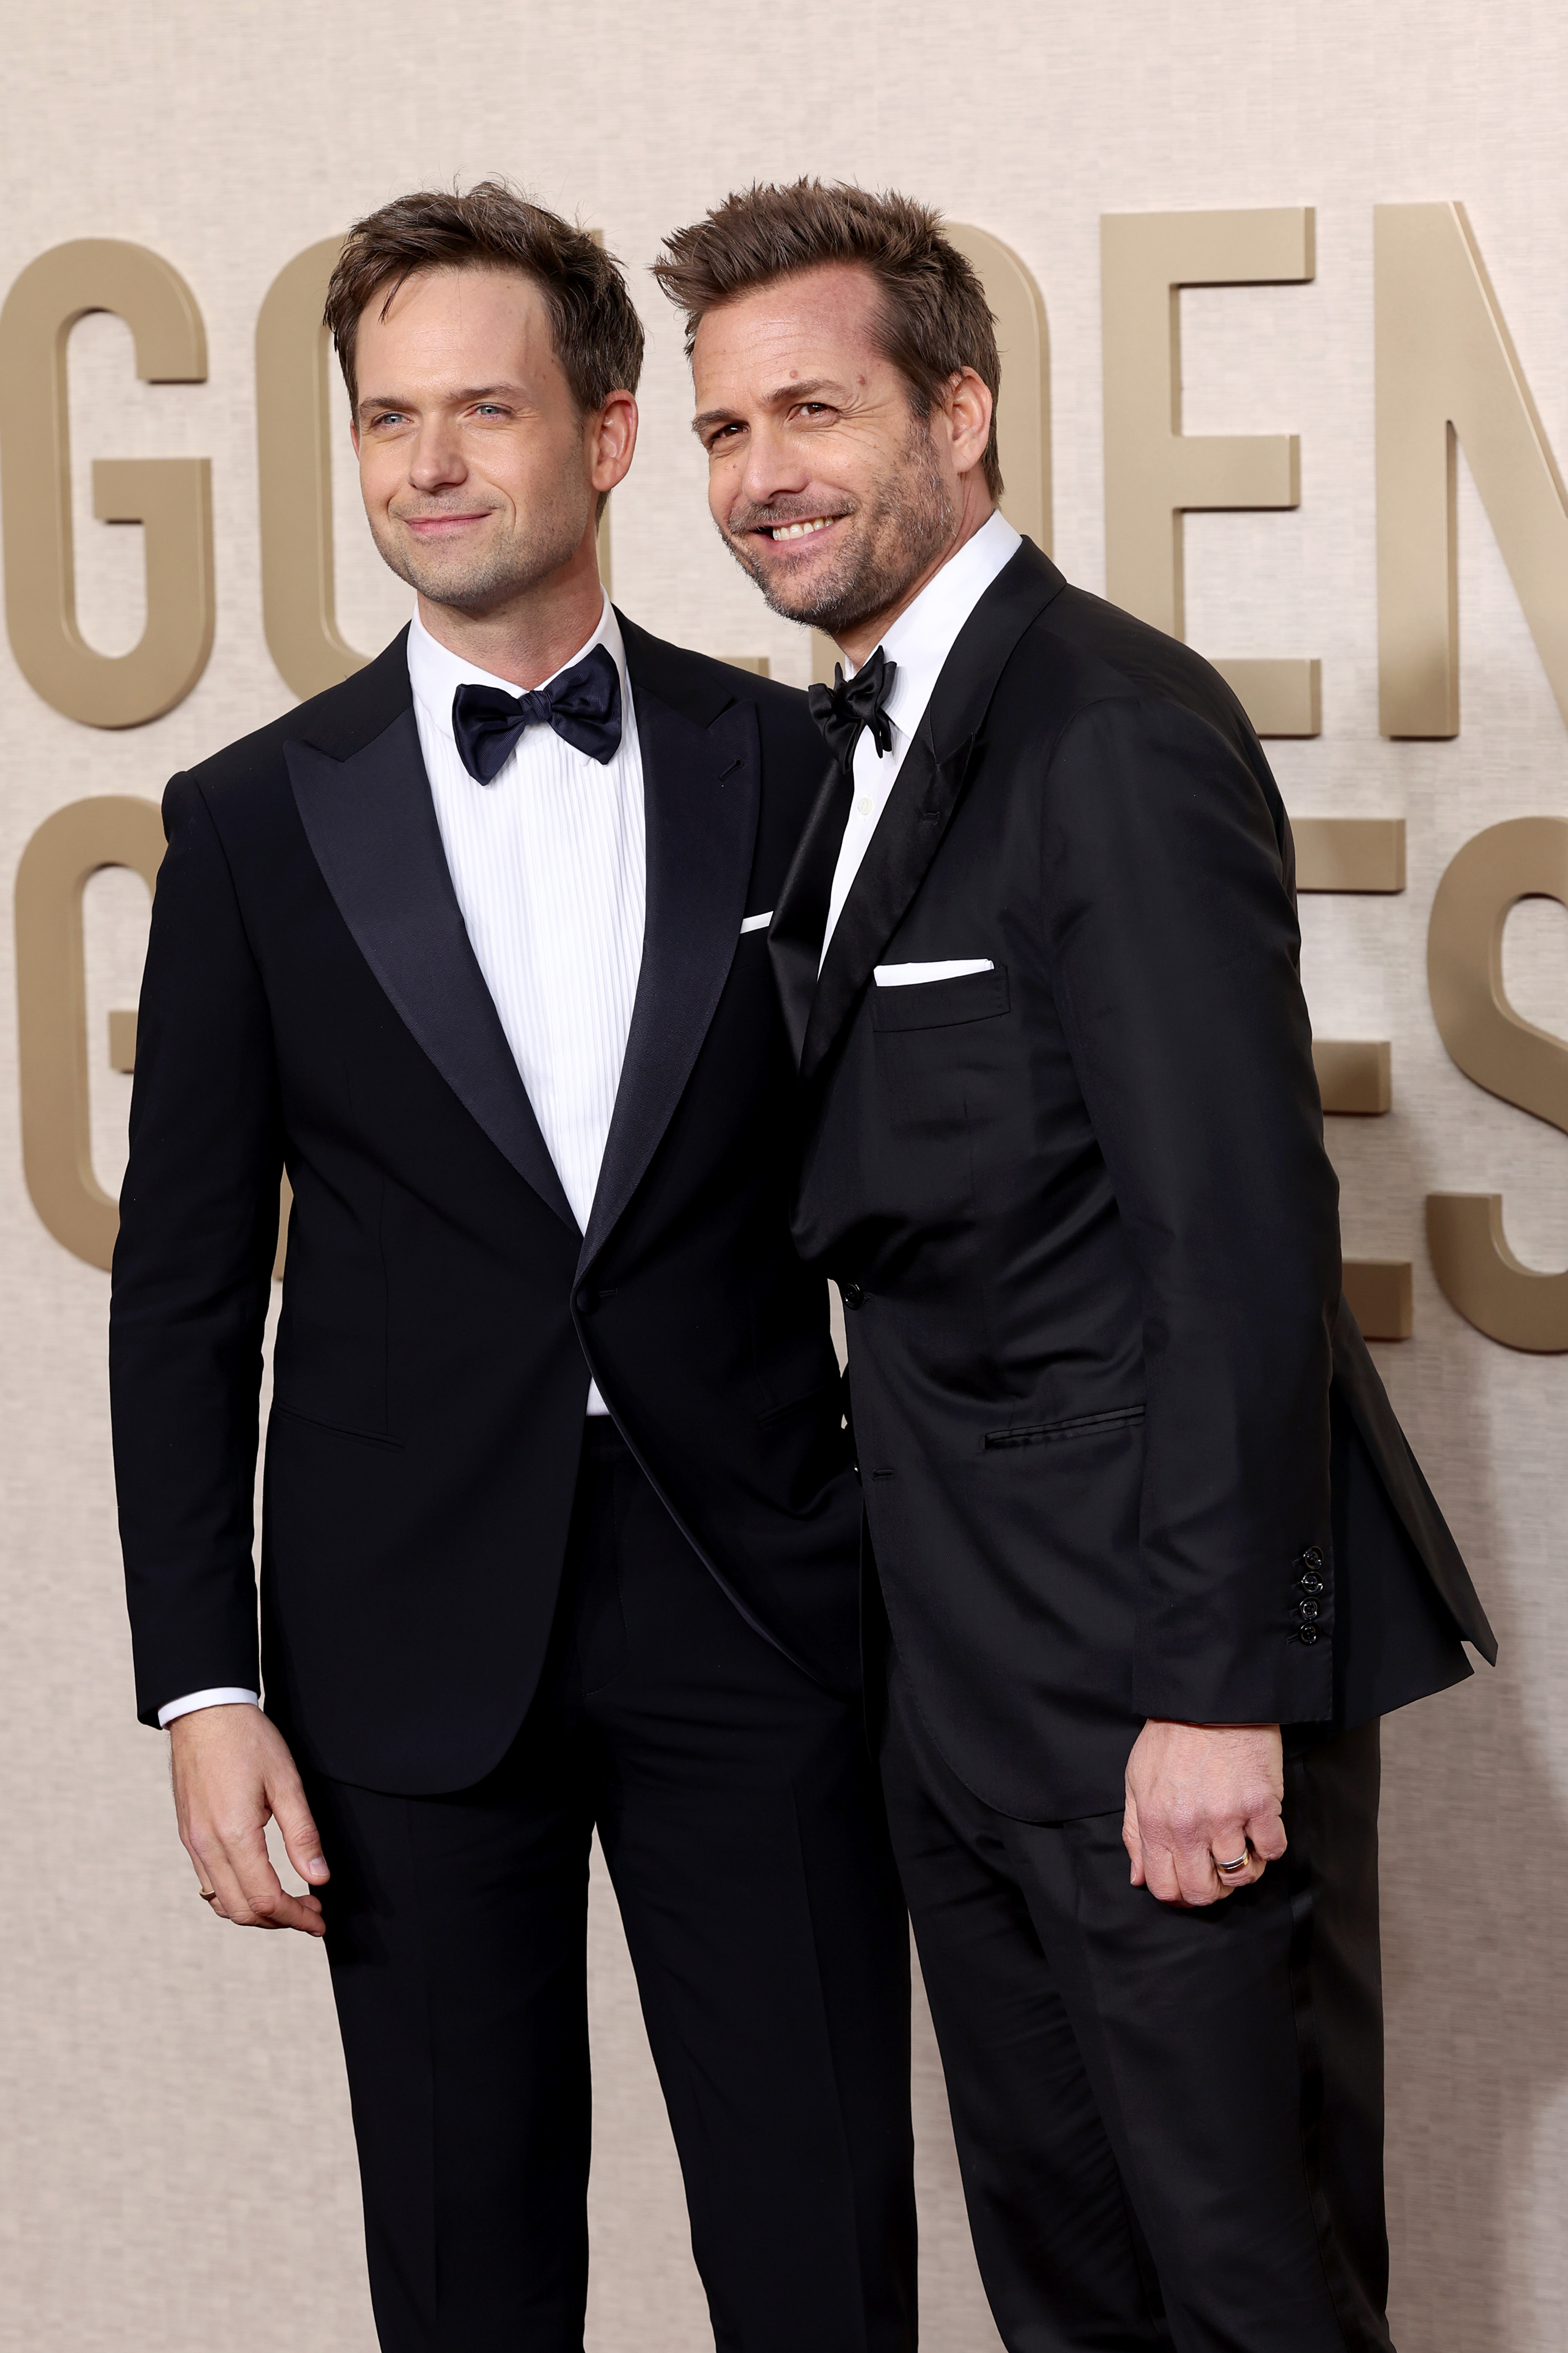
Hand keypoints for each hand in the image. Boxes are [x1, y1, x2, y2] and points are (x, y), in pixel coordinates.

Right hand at [170, 1704, 328, 1934]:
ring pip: (222, 1902)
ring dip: (256, 1912)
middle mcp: (207, 1846)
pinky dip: (234, 1896)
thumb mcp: (286, 1782)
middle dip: (280, 1920)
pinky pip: (208, 1883)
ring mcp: (193, 1843)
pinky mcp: (189, 1835)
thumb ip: (302, 1834)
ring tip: (288, 1902)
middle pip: (242, 1910)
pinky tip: (257, 1883)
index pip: (266, 1899)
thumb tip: (319, 1877)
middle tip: (311, 1912)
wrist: (204, 1712)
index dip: (296, 1917)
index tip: (319, 1920)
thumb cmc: (247, 1740)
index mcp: (234, 1834)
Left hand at [1122, 1720, 1284, 1906]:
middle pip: (1202, 1892)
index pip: (1165, 1887)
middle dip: (1211, 1889)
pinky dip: (1269, 1848)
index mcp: (1156, 1821)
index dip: (1178, 1895)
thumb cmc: (1171, 1737)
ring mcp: (1227, 1817)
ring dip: (1243, 1870)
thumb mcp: (1137, 1780)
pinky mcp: (1260, 1804)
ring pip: (1240, 1876)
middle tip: (1216, 1870)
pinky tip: (1259, 1830)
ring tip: (1240, 1848)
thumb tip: (1139, 1877)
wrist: (1209, 1698)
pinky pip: (1272, 1851)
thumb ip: (1135, 1832)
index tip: (1189, 1884)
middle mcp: (1189, 1826)